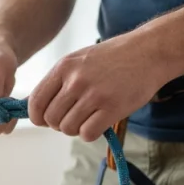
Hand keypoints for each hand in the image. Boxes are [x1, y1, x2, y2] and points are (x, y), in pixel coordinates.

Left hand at [28, 35, 164, 141]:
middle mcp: (75, 81)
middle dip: (59, 124)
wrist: (150, 51)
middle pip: (51, 119)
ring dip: (76, 129)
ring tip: (88, 118)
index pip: (36, 102)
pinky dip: (90, 134)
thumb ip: (57, 82)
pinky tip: (99, 123)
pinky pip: (87, 133)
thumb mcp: (78, 60)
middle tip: (74, 117)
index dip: (37, 117)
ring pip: (68, 128)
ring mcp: (94, 94)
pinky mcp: (113, 107)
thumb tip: (33, 108)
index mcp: (63, 68)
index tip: (44, 120)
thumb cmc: (112, 58)